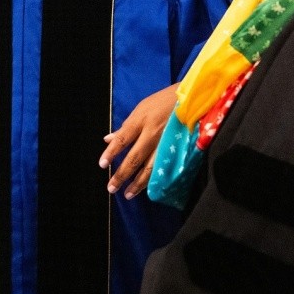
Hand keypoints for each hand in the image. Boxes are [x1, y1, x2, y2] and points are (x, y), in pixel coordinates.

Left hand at [99, 83, 176, 198]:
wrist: (191, 99)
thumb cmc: (162, 102)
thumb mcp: (141, 108)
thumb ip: (126, 126)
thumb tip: (108, 139)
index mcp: (142, 120)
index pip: (123, 139)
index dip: (111, 152)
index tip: (102, 165)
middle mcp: (153, 133)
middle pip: (135, 157)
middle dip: (122, 174)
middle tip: (111, 188)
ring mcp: (166, 143)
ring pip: (150, 167)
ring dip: (138, 183)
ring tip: (127, 194)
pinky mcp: (177, 150)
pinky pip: (164, 168)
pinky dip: (155, 179)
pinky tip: (148, 189)